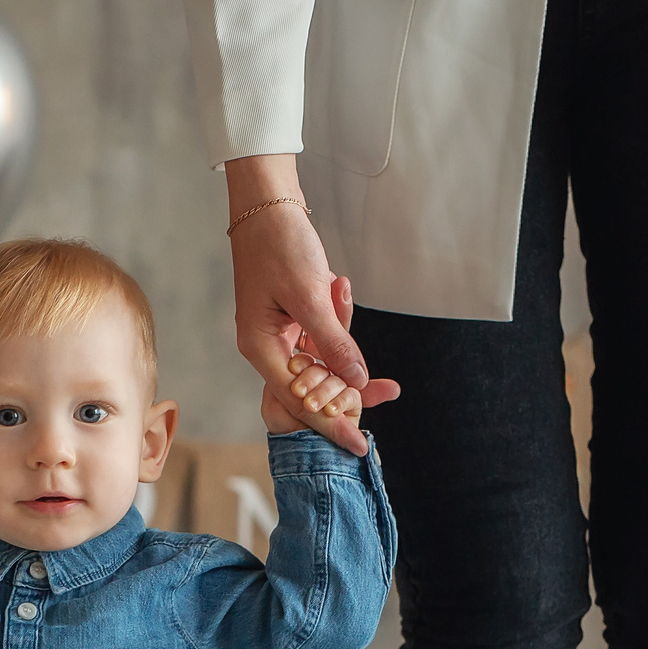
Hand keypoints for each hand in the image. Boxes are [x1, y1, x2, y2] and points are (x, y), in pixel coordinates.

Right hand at [224, 154, 398, 454]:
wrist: (267, 204)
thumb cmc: (280, 244)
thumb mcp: (310, 295)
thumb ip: (333, 341)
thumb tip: (356, 381)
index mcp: (260, 348)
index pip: (299, 401)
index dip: (330, 423)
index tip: (358, 444)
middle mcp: (266, 347)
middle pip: (310, 388)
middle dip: (346, 395)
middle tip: (387, 397)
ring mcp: (278, 334)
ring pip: (319, 364)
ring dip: (344, 354)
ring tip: (368, 349)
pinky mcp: (291, 319)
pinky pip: (320, 339)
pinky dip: (338, 328)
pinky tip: (339, 290)